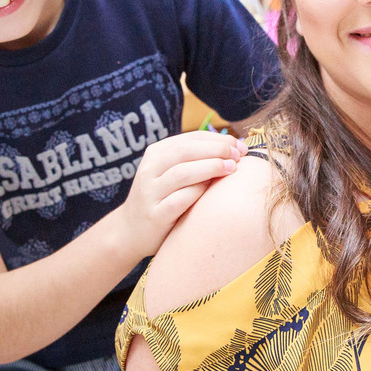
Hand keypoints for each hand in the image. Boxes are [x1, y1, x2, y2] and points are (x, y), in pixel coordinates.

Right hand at [113, 131, 246, 258]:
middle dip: (216, 150)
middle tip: (238, 155)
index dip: (218, 140)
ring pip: (182, 173)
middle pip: (186, 151)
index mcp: (156, 153)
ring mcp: (150, 192)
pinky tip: (213, 191)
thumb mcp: (171, 173)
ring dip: (210, 167)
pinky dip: (198, 192)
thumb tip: (234, 149)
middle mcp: (150, 169)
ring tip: (232, 168)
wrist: (131, 231)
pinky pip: (179, 200)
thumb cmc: (162, 198)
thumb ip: (195, 161)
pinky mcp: (155, 214)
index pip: (190, 138)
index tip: (240, 145)